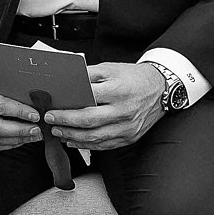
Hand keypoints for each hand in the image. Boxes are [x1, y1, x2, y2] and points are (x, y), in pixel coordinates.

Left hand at [44, 62, 170, 152]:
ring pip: (95, 138)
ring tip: (58, 132)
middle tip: (51, 122)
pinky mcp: (130, 137)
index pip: (88, 101)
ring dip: (73, 137)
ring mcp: (128, 127)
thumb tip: (65, 84)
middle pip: (89, 122)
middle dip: (65, 123)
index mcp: (119, 91)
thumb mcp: (111, 69)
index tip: (52, 109)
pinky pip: (104, 145)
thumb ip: (88, 75)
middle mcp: (124, 111)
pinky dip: (86, 145)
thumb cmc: (135, 78)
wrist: (162, 89)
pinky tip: (74, 141)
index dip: (67, 108)